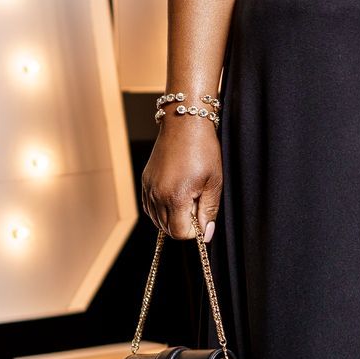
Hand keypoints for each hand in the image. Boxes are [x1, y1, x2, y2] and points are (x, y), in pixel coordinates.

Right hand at [139, 115, 221, 241]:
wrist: (184, 124)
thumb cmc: (203, 150)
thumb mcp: (214, 182)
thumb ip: (209, 211)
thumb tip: (205, 235)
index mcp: (175, 198)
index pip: (180, 233)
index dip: (194, 230)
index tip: (202, 213)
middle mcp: (157, 196)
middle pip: (167, 229)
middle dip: (183, 224)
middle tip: (197, 203)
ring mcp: (149, 188)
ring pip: (157, 219)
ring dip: (172, 217)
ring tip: (187, 198)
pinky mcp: (145, 181)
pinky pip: (149, 206)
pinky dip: (160, 209)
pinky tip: (173, 198)